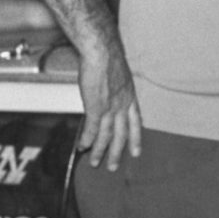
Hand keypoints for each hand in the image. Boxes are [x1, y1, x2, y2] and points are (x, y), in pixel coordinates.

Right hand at [76, 35, 142, 170]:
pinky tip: (82, 147)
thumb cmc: (106, 56)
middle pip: (122, 134)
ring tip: (95, 163)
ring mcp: (110, 107)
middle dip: (117, 152)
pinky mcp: (96, 107)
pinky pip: (92, 129)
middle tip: (113, 167)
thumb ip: (115, 87)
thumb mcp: (118, 75)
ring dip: (100, 151)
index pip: (136, 122)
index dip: (135, 138)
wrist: (101, 50)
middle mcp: (123, 104)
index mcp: (130, 96)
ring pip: (107, 135)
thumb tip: (108, 91)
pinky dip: (87, 140)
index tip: (136, 151)